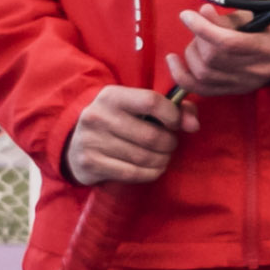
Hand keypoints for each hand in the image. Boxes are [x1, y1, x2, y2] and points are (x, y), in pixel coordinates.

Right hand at [64, 83, 189, 185]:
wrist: (76, 144)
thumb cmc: (119, 122)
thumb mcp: (138, 108)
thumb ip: (174, 109)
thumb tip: (194, 125)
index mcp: (111, 96)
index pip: (151, 102)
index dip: (173, 115)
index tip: (176, 124)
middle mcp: (97, 116)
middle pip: (151, 136)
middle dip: (169, 144)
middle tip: (169, 145)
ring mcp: (91, 140)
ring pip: (144, 157)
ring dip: (162, 160)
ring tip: (162, 157)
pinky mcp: (89, 163)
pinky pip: (132, 173)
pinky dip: (150, 174)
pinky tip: (153, 169)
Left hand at [171, 9, 269, 100]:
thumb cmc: (269, 29)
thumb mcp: (254, 16)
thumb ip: (228, 17)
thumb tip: (202, 12)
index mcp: (268, 48)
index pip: (229, 43)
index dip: (203, 29)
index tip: (186, 15)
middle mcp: (256, 71)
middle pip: (213, 59)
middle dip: (197, 40)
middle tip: (198, 27)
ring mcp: (243, 85)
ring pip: (204, 74)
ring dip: (190, 54)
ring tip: (195, 41)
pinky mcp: (232, 91)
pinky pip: (201, 89)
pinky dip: (182, 76)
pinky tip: (173, 61)